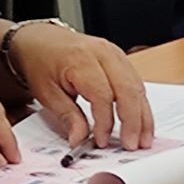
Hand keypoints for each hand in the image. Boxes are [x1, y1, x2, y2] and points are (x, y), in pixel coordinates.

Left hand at [6, 22, 154, 151]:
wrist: (40, 39)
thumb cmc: (41, 61)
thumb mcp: (46, 92)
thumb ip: (67, 116)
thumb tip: (80, 140)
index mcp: (81, 60)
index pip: (102, 95)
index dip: (105, 122)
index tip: (101, 141)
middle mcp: (103, 53)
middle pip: (127, 89)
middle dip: (133, 121)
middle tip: (132, 145)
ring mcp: (114, 54)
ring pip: (137, 86)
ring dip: (143, 115)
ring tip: (143, 139)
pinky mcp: (120, 58)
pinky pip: (136, 82)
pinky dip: (140, 104)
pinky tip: (141, 122)